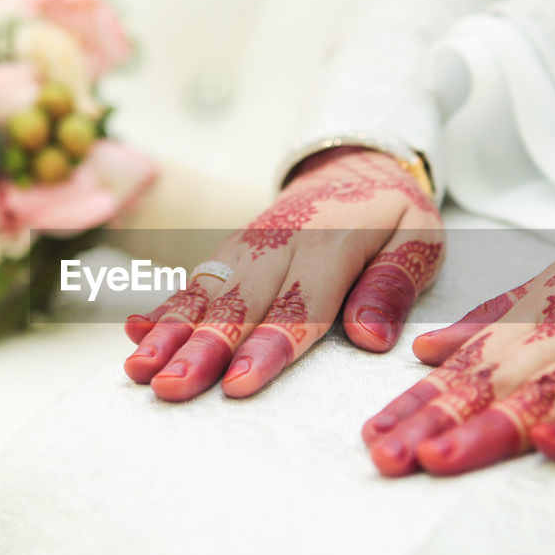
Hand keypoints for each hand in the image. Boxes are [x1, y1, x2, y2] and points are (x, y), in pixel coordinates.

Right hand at [124, 146, 443, 400]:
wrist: (353, 166)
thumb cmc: (391, 216)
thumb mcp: (420, 239)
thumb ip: (394, 284)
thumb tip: (372, 338)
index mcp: (333, 240)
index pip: (300, 302)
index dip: (269, 345)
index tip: (240, 383)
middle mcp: (280, 242)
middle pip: (238, 302)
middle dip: (201, 347)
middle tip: (173, 387)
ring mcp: (247, 245)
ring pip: (205, 293)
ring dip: (170, 334)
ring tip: (140, 371)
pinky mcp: (229, 251)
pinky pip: (193, 280)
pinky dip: (163, 307)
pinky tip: (135, 334)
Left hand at [363, 181, 554, 475]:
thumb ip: (496, 323)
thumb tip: (426, 352)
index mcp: (543, 317)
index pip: (468, 368)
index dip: (418, 404)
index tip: (372, 438)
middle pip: (497, 382)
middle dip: (435, 420)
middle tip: (385, 457)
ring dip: (494, 426)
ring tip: (439, 456)